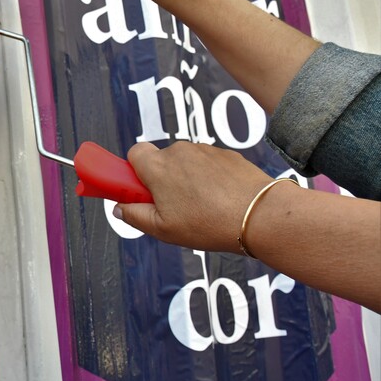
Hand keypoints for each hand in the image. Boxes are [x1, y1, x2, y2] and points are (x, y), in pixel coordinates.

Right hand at [114, 141, 272, 252]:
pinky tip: (220, 200)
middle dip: (162, 180)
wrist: (261, 214)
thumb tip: (119, 208)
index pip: (133, 153)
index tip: (139, 192)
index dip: (134, 172)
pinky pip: (208, 165)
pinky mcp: (227, 155)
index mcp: (158, 167)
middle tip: (172, 206)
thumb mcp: (163, 230)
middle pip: (161, 160)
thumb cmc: (211, 223)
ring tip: (202, 207)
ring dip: (187, 180)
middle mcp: (179, 151)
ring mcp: (205, 151)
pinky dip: (209, 179)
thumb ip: (135, 216)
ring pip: (185, 163)